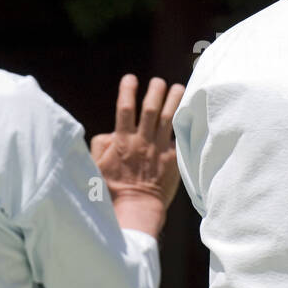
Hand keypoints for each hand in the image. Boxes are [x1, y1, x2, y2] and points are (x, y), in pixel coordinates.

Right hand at [90, 74, 184, 234]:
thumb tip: (110, 135)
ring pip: (168, 118)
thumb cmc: (112, 192)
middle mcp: (143, 141)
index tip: (130, 78)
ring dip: (173, 100)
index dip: (127, 91)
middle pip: (151, 109)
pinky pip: (181, 137)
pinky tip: (191, 114)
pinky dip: (185, 124)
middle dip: (155, 91)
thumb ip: (101, 146)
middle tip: (158, 81)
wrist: (136, 209)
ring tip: (178, 87)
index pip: (125, 109)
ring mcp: (160, 150)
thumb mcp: (96, 167)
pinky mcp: (174, 160)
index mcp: (123, 141)